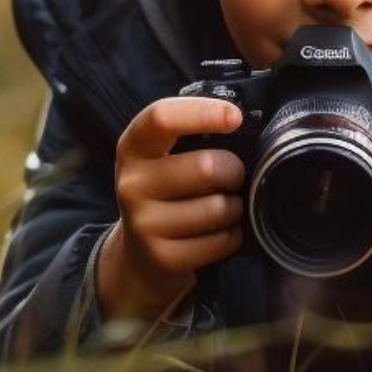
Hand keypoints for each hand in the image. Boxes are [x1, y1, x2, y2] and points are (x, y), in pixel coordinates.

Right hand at [96, 97, 245, 321]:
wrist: (139, 254)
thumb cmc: (165, 192)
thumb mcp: (162, 158)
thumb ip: (191, 136)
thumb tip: (240, 121)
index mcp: (132, 148)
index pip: (161, 118)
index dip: (203, 112)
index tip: (235, 117)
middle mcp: (131, 184)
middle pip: (206, 167)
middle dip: (234, 171)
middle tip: (233, 176)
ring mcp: (144, 224)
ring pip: (219, 208)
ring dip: (235, 207)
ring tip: (224, 207)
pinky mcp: (163, 258)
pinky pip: (221, 241)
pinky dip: (232, 236)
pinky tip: (218, 233)